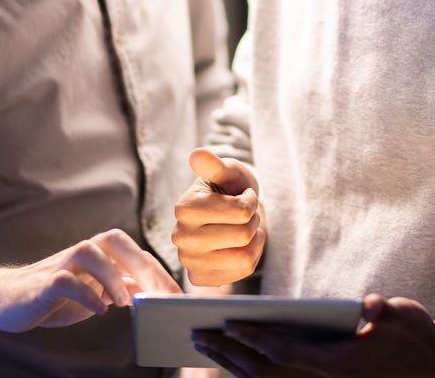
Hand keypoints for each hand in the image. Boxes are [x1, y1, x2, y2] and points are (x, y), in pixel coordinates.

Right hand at [0, 228, 180, 332]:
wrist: (9, 299)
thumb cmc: (58, 295)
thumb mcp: (97, 292)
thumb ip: (122, 287)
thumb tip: (156, 292)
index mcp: (100, 251)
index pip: (136, 255)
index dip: (158, 273)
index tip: (174, 298)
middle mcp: (84, 250)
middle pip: (117, 241)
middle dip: (141, 265)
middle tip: (157, 294)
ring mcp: (64, 262)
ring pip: (91, 253)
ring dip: (112, 277)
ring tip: (125, 302)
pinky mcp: (45, 281)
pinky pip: (67, 280)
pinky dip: (86, 293)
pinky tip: (99, 309)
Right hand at [173, 148, 265, 285]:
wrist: (227, 216)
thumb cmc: (228, 189)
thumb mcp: (227, 172)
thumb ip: (215, 165)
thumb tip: (198, 155)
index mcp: (184, 207)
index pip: (241, 211)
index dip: (250, 201)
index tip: (241, 196)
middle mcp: (181, 237)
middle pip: (243, 234)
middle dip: (252, 220)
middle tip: (243, 214)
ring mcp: (189, 261)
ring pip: (245, 255)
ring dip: (253, 239)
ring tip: (241, 228)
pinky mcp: (202, 279)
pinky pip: (243, 270)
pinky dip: (249, 255)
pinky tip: (236, 246)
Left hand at [190, 294, 434, 377]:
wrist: (434, 360)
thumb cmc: (414, 331)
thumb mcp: (401, 313)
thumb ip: (381, 310)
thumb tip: (369, 306)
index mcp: (342, 363)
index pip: (286, 353)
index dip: (256, 339)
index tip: (228, 324)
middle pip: (266, 372)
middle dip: (230, 354)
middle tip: (198, 335)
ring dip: (233, 365)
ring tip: (204, 345)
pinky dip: (250, 370)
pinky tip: (231, 358)